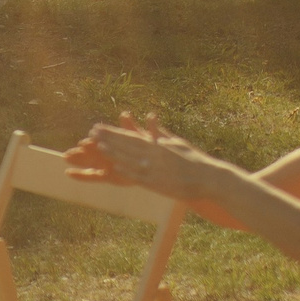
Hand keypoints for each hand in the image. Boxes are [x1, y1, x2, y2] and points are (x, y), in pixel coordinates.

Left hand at [65, 113, 216, 200]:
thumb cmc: (193, 159)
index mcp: (157, 144)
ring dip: (114, 153)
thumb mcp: (175, 141)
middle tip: (91, 133)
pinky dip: (128, 171)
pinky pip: (140, 176)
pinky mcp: (158, 183)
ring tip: (98, 146)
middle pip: (126, 145)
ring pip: (130, 159)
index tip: (99, 127)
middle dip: (109, 139)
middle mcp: (154, 154)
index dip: (113, 132)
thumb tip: (150, 117)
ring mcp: (155, 168)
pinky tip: (115, 167)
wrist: (207, 177)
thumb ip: (159, 132)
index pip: (130, 136)